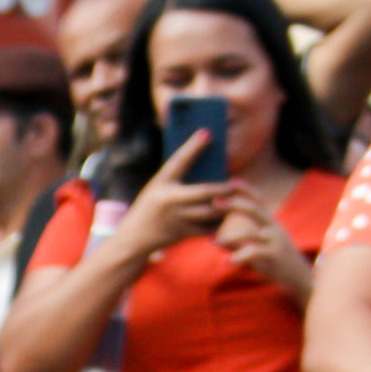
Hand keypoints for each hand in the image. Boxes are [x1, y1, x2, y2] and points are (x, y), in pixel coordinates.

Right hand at [110, 135, 229, 258]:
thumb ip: (177, 179)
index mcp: (161, 184)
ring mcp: (177, 218)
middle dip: (224, 187)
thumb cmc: (150, 207)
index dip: (192, 147)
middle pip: (205, 192)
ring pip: (211, 211)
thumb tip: (208, 168)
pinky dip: (219, 221)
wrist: (133, 238)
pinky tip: (224, 215)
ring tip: (235, 198)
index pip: (178, 161)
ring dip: (226, 204)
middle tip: (236, 182)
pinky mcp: (183, 233)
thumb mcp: (157, 188)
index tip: (207, 133)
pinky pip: (208, 227)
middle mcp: (169, 200)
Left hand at [215, 192, 310, 299]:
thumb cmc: (276, 263)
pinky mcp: (276, 255)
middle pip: (254, 210)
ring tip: (212, 242)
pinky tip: (227, 262)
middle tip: (214, 202)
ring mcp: (276, 241)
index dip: (246, 190)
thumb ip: (238, 244)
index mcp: (270, 224)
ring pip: (250, 233)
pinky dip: (239, 256)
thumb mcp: (257, 251)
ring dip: (229, 237)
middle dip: (234, 204)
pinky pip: (255, 252)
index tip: (231, 181)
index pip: (258, 202)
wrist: (300, 279)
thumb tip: (214, 240)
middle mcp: (274, 228)